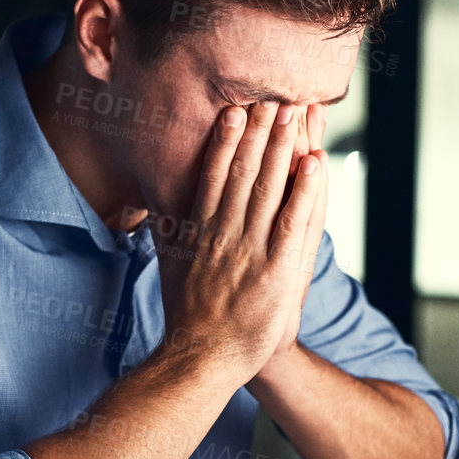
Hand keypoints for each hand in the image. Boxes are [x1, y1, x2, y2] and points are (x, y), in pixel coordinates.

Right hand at [152, 100, 323, 384]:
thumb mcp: (168, 267)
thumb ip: (165, 234)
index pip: (214, 176)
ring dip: (283, 147)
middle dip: (260, 132)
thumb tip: (145, 208)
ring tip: (294, 112)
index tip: (235, 110)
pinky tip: (313, 162)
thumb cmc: (188, 318)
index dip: (226, 141)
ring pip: (269, 188)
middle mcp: (223, 235)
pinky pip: (293, 222)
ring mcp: (250, 251)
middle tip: (274, 96)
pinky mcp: (276, 271)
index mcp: (198, 232)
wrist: (201, 361)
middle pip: (244, 172)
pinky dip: (305, 190)